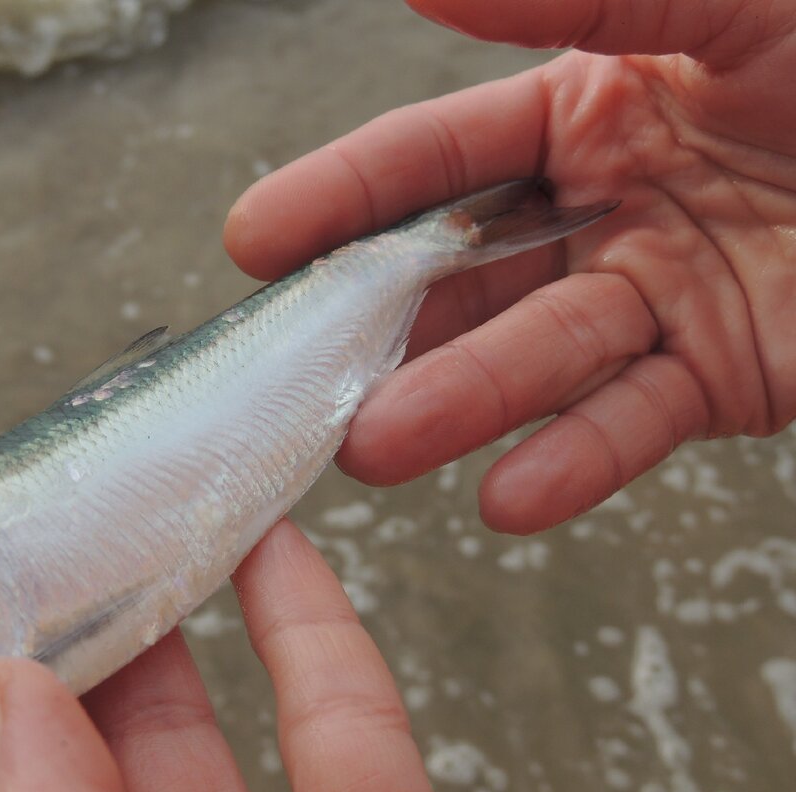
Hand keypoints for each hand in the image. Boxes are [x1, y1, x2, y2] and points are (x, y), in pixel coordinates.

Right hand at [224, 0, 795, 533]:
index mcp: (588, 107)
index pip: (437, 158)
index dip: (342, 197)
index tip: (257, 240)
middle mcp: (603, 207)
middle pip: (464, 274)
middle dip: (380, 327)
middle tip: (303, 375)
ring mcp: (655, 298)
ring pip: (537, 358)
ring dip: (457, 405)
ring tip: (377, 447)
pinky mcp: (720, 378)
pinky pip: (633, 424)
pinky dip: (574, 464)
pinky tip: (510, 499)